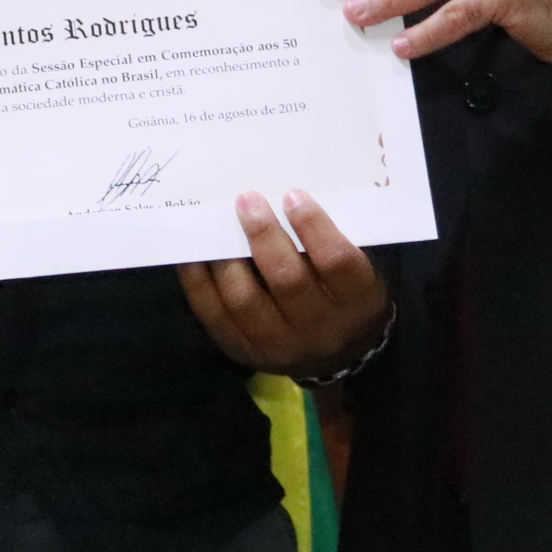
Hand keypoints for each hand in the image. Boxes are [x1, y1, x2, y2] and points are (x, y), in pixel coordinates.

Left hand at [178, 190, 389, 377]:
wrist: (339, 356)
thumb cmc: (344, 294)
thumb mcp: (355, 270)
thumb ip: (327, 240)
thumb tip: (280, 196)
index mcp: (357, 302)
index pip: (336, 261)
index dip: (313, 225)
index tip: (293, 195)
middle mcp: (320, 329)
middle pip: (287, 280)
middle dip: (263, 235)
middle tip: (247, 199)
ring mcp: (280, 347)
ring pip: (245, 300)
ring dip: (227, 257)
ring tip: (217, 222)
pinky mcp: (245, 352)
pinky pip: (215, 315)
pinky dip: (199, 281)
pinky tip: (195, 253)